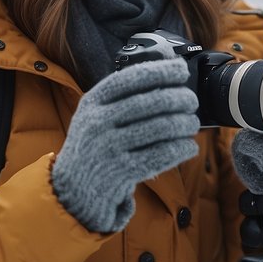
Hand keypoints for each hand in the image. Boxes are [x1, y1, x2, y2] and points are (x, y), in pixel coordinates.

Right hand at [52, 57, 199, 232]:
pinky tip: (189, 146)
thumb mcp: (95, 115)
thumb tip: (167, 72)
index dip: (160, 71)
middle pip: (149, 102)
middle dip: (178, 98)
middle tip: (191, 100)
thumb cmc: (94, 145)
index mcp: (93, 102)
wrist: (71, 191)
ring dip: (184, 124)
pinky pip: (160, 155)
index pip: (130, 79)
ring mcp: (108, 148)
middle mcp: (97, 122)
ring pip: (159, 128)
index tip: (181, 70)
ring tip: (192, 123)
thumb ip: (122, 96)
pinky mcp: (120, 172)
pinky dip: (180, 149)